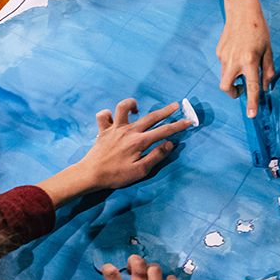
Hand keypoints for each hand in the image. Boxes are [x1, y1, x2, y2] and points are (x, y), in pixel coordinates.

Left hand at [38, 98, 191, 204]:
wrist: (90, 174)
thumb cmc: (116, 175)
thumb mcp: (140, 171)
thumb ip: (156, 156)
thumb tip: (170, 144)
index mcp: (139, 141)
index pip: (163, 131)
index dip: (178, 126)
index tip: (188, 121)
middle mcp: (128, 131)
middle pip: (150, 117)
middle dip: (165, 111)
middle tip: (176, 105)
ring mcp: (114, 128)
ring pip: (124, 107)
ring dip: (132, 104)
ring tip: (137, 108)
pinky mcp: (103, 130)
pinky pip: (104, 116)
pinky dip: (108, 115)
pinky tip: (113, 119)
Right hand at [217, 0, 275, 117]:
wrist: (241, 11)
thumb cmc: (259, 30)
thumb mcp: (268, 50)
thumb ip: (267, 70)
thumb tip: (266, 87)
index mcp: (249, 61)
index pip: (251, 87)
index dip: (252, 103)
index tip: (251, 115)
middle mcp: (234, 61)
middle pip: (227, 88)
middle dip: (233, 93)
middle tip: (241, 88)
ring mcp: (223, 57)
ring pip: (224, 77)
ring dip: (232, 79)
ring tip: (242, 66)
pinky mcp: (219, 52)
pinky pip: (223, 65)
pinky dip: (230, 66)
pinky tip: (237, 53)